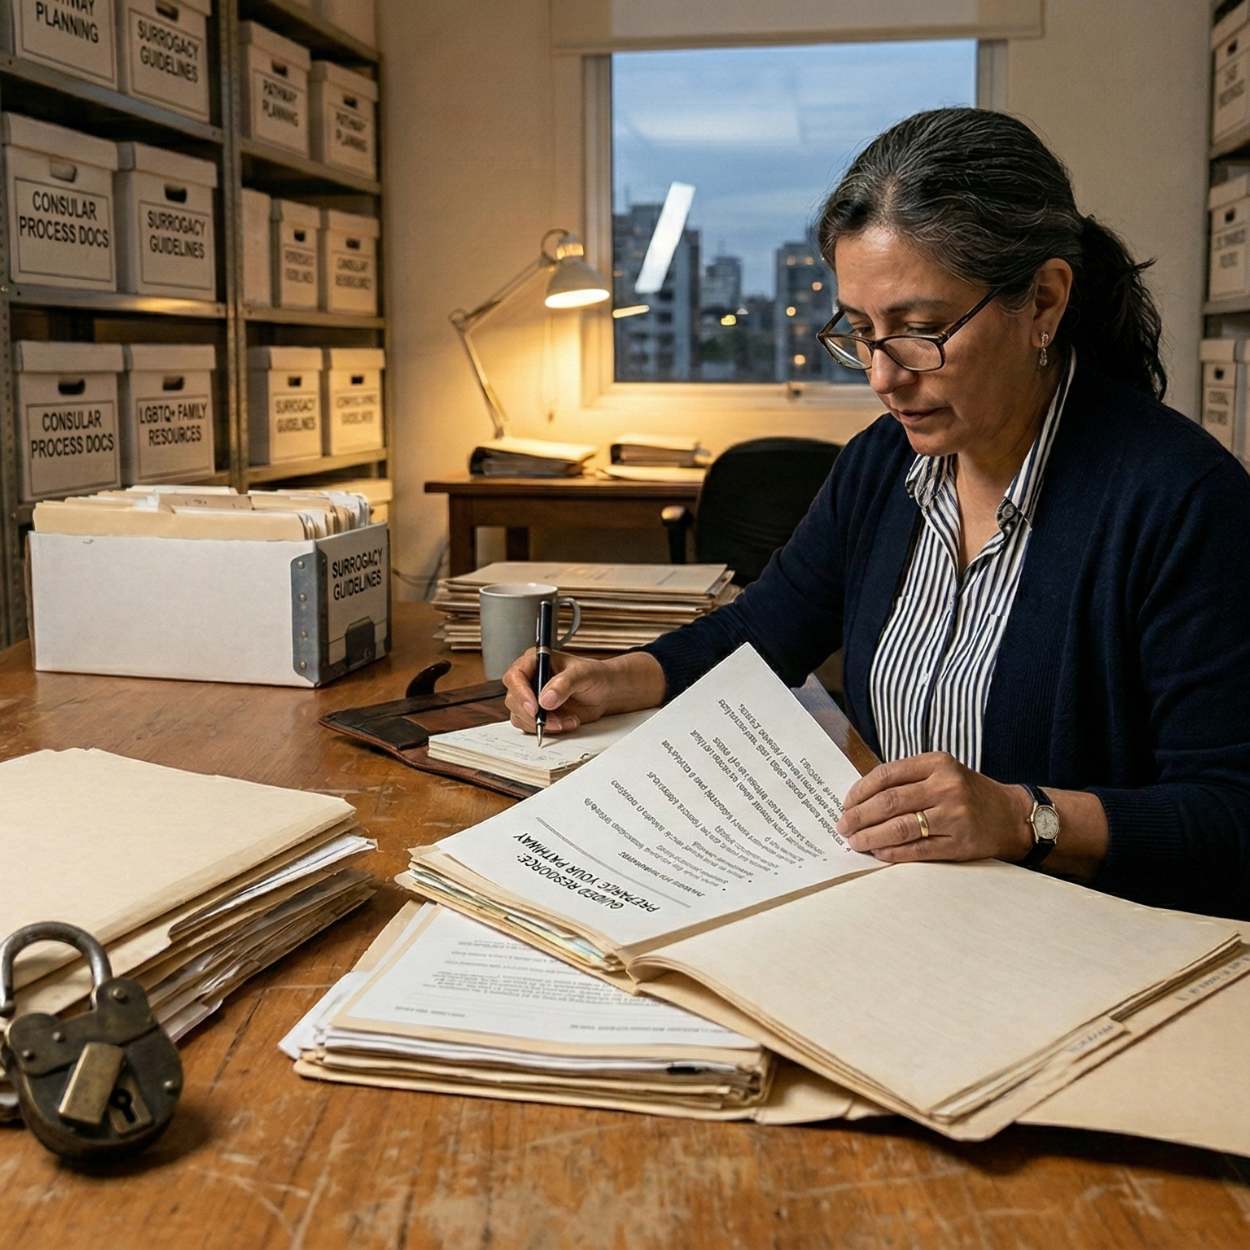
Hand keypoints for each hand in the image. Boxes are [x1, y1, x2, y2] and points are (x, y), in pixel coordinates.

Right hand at [500, 649, 665, 735]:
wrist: (606, 692)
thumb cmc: (595, 675)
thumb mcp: (583, 674)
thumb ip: (564, 684)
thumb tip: (545, 699)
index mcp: (536, 660)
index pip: (515, 676)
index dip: (521, 693)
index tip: (535, 707)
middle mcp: (530, 679)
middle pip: (514, 699)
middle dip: (534, 714)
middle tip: (555, 720)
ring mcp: (532, 698)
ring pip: (520, 716)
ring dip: (543, 724)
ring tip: (567, 720)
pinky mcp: (538, 714)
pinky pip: (530, 726)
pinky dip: (548, 729)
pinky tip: (567, 723)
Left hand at [835, 751, 1033, 863]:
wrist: (1012, 816)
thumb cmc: (968, 793)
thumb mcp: (942, 773)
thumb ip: (907, 780)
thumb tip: (860, 799)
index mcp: (937, 763)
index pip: (887, 775)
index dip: (860, 791)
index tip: (845, 804)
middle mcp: (946, 786)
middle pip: (889, 802)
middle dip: (859, 816)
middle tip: (842, 826)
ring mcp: (954, 816)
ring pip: (900, 827)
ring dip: (871, 836)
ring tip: (855, 842)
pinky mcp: (959, 843)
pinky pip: (917, 849)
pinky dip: (893, 852)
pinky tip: (878, 852)